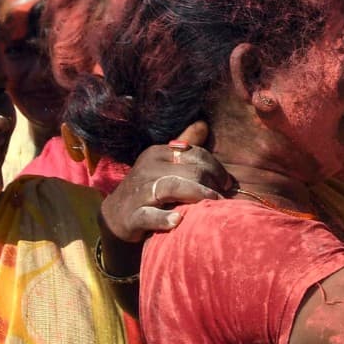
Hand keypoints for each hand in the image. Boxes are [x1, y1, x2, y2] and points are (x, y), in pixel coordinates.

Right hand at [101, 122, 232, 243]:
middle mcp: (148, 169)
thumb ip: (185, 145)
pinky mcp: (132, 216)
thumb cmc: (149, 187)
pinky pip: (149, 215)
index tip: (227, 184)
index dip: (217, 169)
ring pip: (172, 188)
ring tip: (213, 204)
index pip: (196, 155)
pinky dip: (163, 218)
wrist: (116, 214)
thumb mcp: (164, 163)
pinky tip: (178, 220)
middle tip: (223, 198)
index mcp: (158, 154)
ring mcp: (139, 192)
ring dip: (197, 195)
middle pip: (190, 172)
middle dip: (211, 184)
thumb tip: (203, 123)